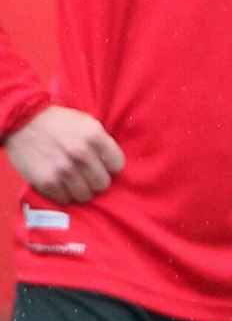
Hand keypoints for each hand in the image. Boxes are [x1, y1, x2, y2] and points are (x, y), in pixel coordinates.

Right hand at [4, 105, 123, 202]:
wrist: (24, 122)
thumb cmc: (59, 122)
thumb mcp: (88, 123)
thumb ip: (102, 142)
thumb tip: (113, 163)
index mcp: (95, 137)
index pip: (117, 166)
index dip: (110, 166)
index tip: (102, 165)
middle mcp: (81, 154)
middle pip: (102, 184)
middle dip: (96, 180)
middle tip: (87, 176)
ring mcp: (63, 170)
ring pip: (85, 195)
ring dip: (80, 190)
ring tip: (74, 181)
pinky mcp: (46, 181)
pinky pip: (65, 199)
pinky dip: (63, 194)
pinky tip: (60, 184)